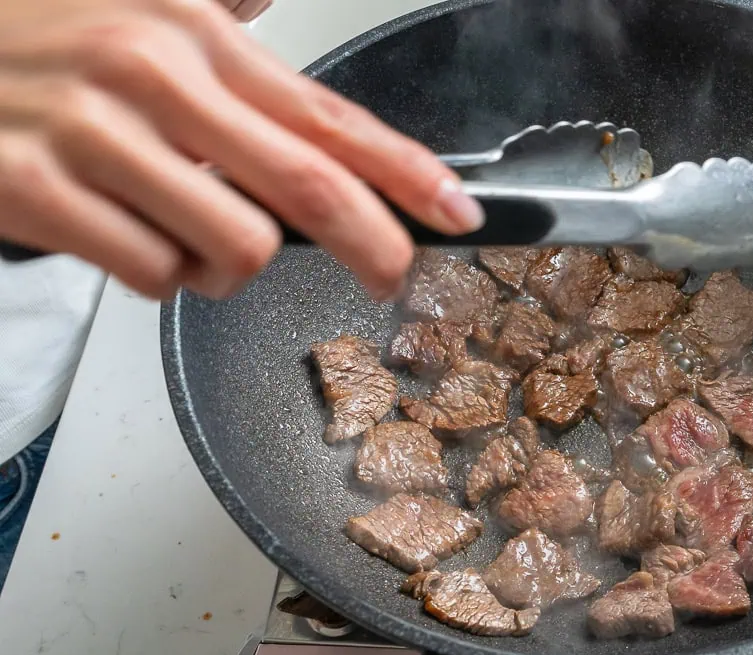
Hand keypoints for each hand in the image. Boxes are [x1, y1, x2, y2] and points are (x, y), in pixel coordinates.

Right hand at [0, 0, 482, 300]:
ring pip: (233, 248)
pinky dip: (156, 275)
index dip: (408, 173)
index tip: (456, 211)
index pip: (329, 118)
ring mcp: (93, 135)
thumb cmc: (30, 27)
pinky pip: (148, 272)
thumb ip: (216, 14)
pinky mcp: (34, 190)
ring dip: (228, 267)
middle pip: (308, 189)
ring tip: (192, 237)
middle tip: (386, 275)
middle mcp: (155, 79)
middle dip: (372, 246)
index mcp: (194, 37)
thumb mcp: (135, 0)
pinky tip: (128, 238)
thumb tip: (267, 12)